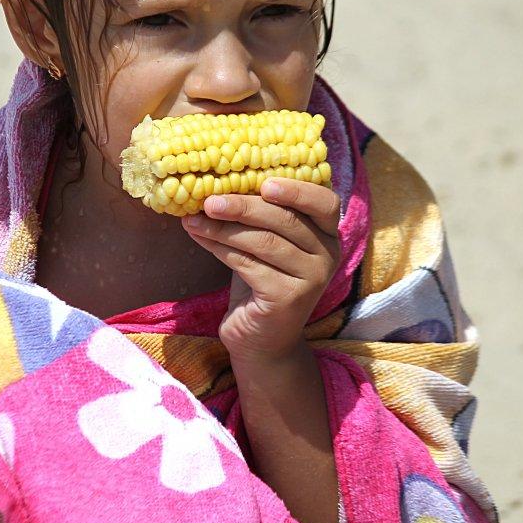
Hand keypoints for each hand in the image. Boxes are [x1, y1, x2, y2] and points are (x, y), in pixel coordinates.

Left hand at [180, 177, 341, 363]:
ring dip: (224, 227)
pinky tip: (200, 238)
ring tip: (195, 219)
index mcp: (327, 234)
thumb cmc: (260, 282)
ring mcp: (312, 278)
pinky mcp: (289, 298)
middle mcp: (328, 255)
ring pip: (264, 241)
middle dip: (243, 205)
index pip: (325, 201)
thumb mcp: (265, 243)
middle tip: (209, 199)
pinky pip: (249, 264)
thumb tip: (217, 182)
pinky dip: (220, 247)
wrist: (261, 340)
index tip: (262, 182)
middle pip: (286, 219)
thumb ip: (258, 216)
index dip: (296, 189)